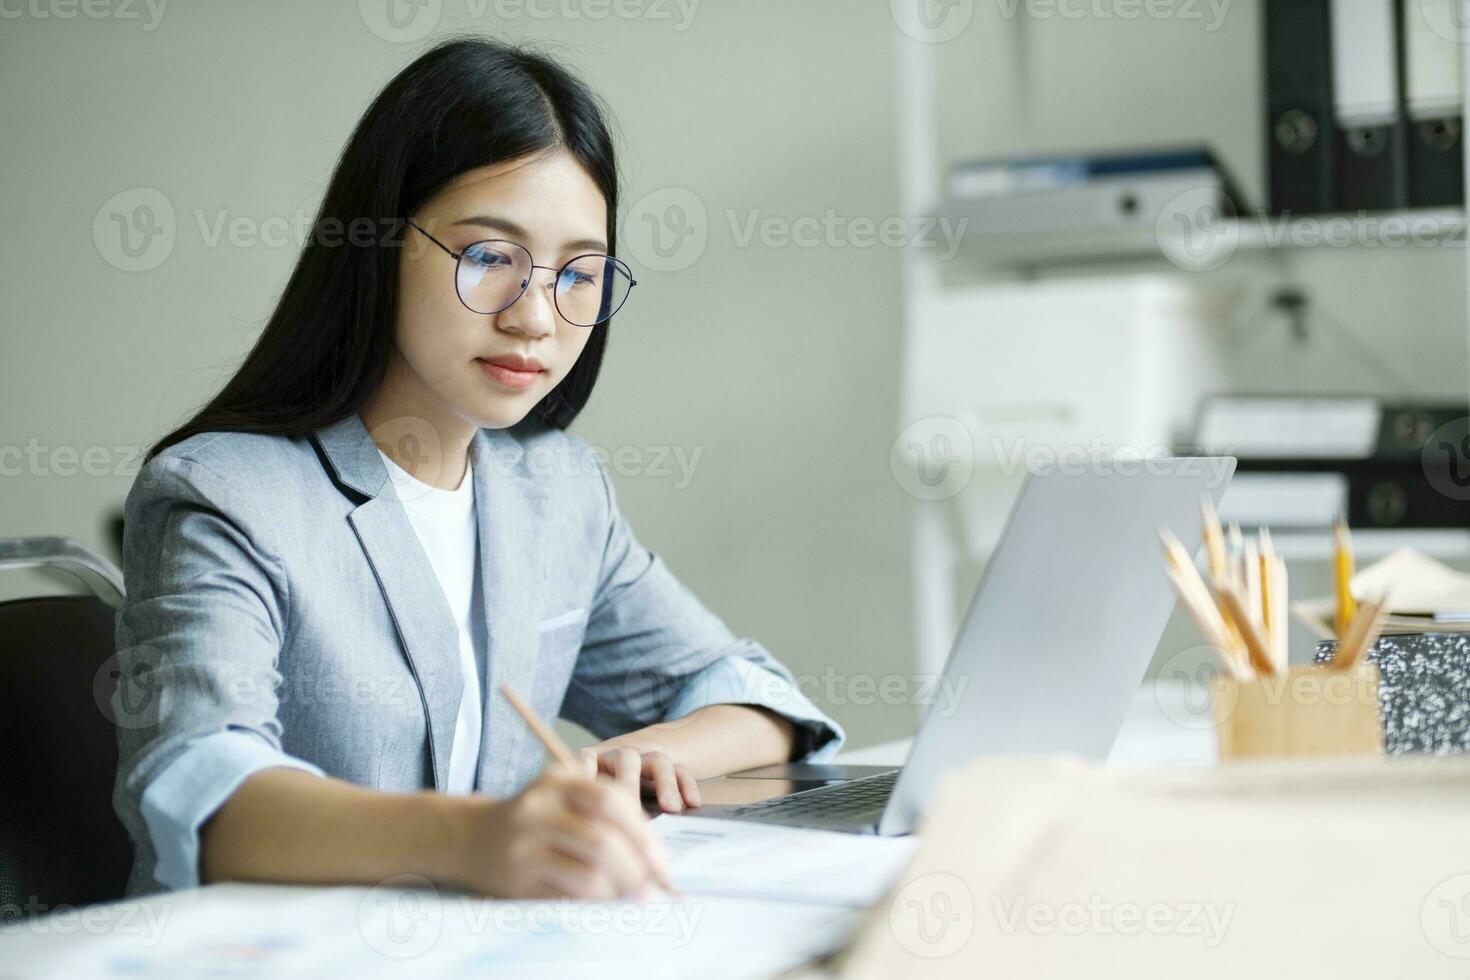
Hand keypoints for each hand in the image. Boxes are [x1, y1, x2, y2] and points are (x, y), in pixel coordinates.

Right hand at [463, 768, 671, 898]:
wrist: (471, 836)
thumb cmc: (535, 816)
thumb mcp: (563, 794)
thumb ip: (605, 812)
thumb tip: (653, 855)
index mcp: (556, 783)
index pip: (610, 801)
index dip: (643, 833)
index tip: (661, 861)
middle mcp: (536, 811)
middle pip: (601, 843)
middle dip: (636, 870)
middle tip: (653, 888)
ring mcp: (524, 848)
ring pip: (587, 876)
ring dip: (618, 892)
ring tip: (631, 898)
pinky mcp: (517, 882)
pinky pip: (567, 898)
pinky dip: (593, 904)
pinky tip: (603, 902)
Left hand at [578, 745, 701, 812]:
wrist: (627, 769)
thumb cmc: (592, 801)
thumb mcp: (579, 802)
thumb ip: (581, 816)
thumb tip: (589, 851)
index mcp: (589, 762)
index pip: (586, 762)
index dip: (589, 781)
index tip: (591, 810)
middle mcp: (618, 756)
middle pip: (625, 760)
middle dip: (630, 786)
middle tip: (633, 815)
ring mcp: (647, 759)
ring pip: (657, 761)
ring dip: (665, 784)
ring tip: (671, 809)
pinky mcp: (670, 767)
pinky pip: (682, 769)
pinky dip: (687, 785)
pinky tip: (693, 804)